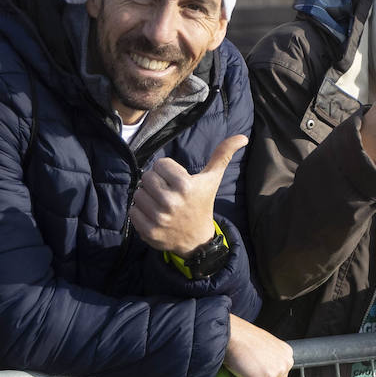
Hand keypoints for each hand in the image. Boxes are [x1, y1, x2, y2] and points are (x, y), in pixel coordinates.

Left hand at [131, 134, 247, 256]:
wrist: (197, 239)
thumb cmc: (202, 203)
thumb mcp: (212, 179)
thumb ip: (223, 155)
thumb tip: (243, 137)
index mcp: (185, 185)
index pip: (159, 164)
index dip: (167, 171)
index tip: (176, 181)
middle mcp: (171, 201)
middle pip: (147, 177)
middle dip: (156, 182)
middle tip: (167, 192)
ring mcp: (159, 218)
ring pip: (138, 193)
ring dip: (147, 196)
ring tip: (160, 203)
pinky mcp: (149, 231)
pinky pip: (133, 210)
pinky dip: (140, 211)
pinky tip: (153, 215)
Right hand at [225, 314, 292, 376]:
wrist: (230, 334)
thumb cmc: (243, 339)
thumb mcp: (265, 347)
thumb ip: (271, 361)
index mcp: (287, 354)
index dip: (263, 375)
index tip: (254, 365)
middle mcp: (286, 363)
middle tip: (248, 366)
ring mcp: (276, 372)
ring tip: (245, 366)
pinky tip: (241, 370)